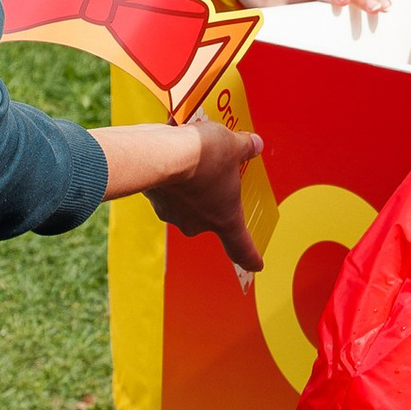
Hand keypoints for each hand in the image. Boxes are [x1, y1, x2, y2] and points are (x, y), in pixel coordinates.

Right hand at [145, 117, 267, 274]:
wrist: (161, 153)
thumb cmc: (202, 155)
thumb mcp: (233, 145)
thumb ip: (246, 147)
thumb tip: (254, 144)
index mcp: (224, 218)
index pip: (241, 248)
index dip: (250, 257)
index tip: (255, 265)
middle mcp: (198, 223)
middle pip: (210, 213)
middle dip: (212, 193)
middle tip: (214, 169)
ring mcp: (174, 215)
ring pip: (185, 200)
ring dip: (189, 183)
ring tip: (191, 155)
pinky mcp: (154, 200)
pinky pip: (167, 188)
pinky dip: (171, 174)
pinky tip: (173, 154)